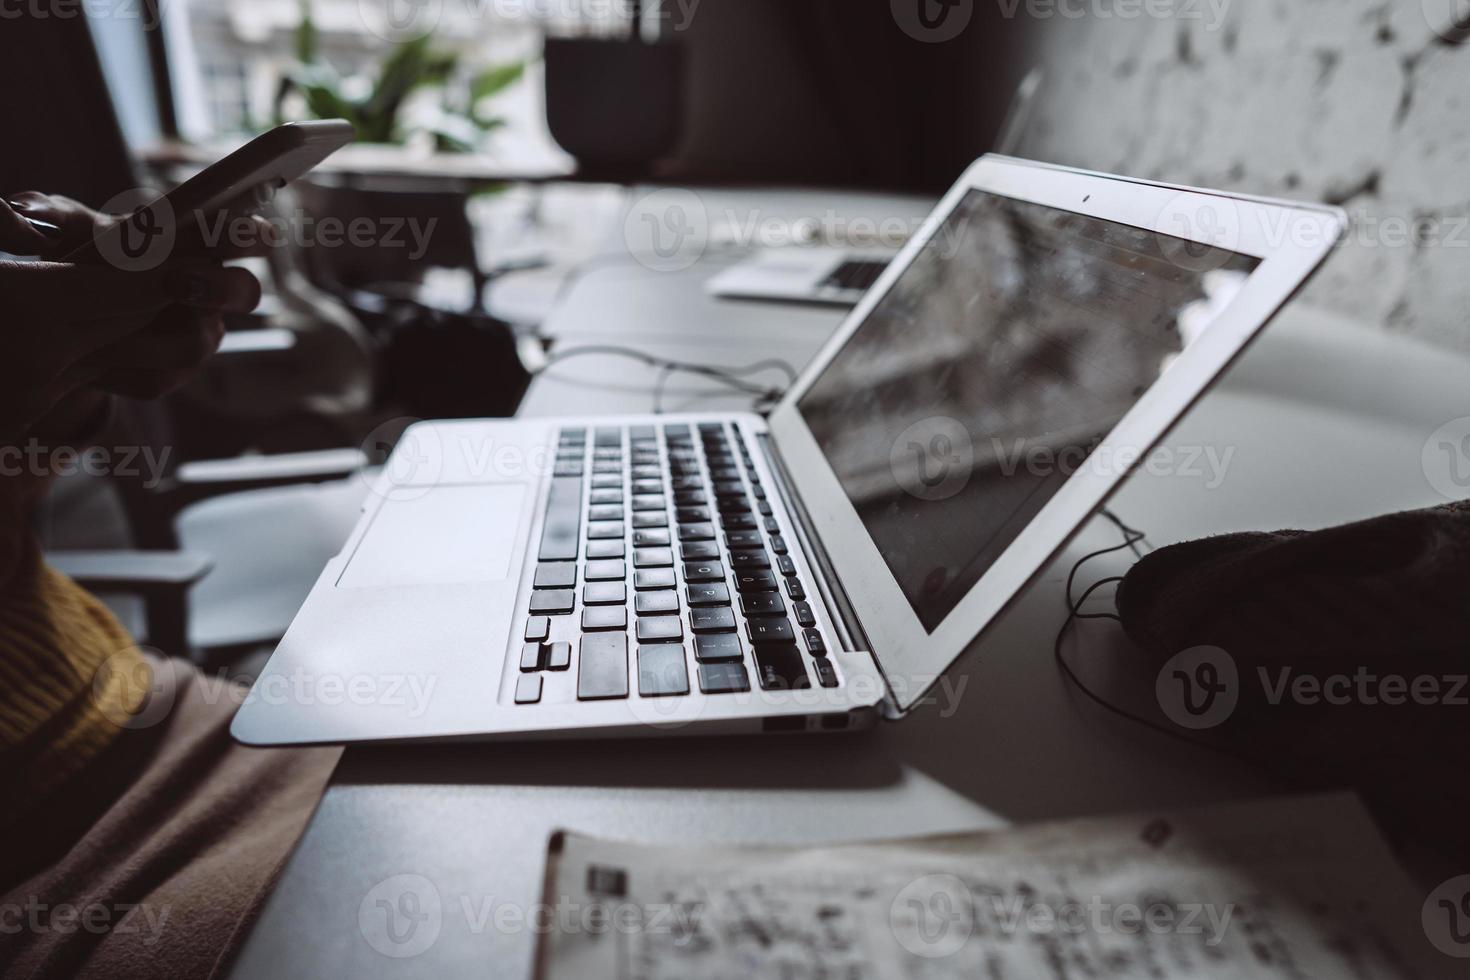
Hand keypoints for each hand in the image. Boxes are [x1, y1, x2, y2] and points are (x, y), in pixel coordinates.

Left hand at [0, 194, 265, 443]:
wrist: (67, 318)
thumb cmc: (81, 258)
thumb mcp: (66, 232)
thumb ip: (62, 219)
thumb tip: (35, 209)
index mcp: (198, 246)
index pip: (239, 235)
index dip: (251, 236)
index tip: (258, 234)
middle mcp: (211, 291)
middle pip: (245, 292)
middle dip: (220, 288)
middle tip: (182, 281)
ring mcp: (199, 334)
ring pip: (196, 343)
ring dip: (150, 337)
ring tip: (105, 333)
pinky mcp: (173, 372)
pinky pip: (157, 377)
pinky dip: (120, 368)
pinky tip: (88, 360)